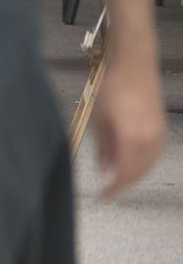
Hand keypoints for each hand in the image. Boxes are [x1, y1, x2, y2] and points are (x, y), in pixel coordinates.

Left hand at [94, 60, 165, 196]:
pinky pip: (154, 155)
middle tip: (109, 189)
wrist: (135, 68)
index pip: (124, 173)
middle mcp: (150, 140)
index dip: (114, 187)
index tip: (103, 195)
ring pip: (149, 165)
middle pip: (139, 172)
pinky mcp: (161, 129)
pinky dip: (143, 164)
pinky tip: (131, 163)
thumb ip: (103, 147)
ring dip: (134, 175)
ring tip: (118, 178)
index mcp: (132, 138)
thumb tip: (104, 170)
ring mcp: (159, 135)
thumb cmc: (112, 90)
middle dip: (124, 183)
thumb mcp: (101, 118)